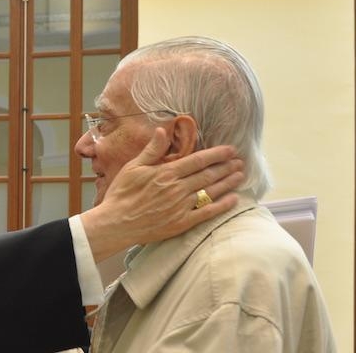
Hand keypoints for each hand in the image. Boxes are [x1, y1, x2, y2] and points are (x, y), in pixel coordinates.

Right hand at [81, 128, 244, 261]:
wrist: (115, 224)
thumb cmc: (121, 194)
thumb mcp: (133, 167)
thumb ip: (152, 150)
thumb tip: (163, 131)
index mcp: (166, 173)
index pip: (198, 160)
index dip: (217, 154)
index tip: (231, 149)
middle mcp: (177, 189)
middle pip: (208, 175)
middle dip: (226, 166)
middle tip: (240, 161)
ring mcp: (181, 207)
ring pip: (211, 191)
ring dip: (228, 182)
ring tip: (240, 175)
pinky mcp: (182, 223)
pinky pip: (207, 213)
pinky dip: (222, 206)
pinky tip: (233, 199)